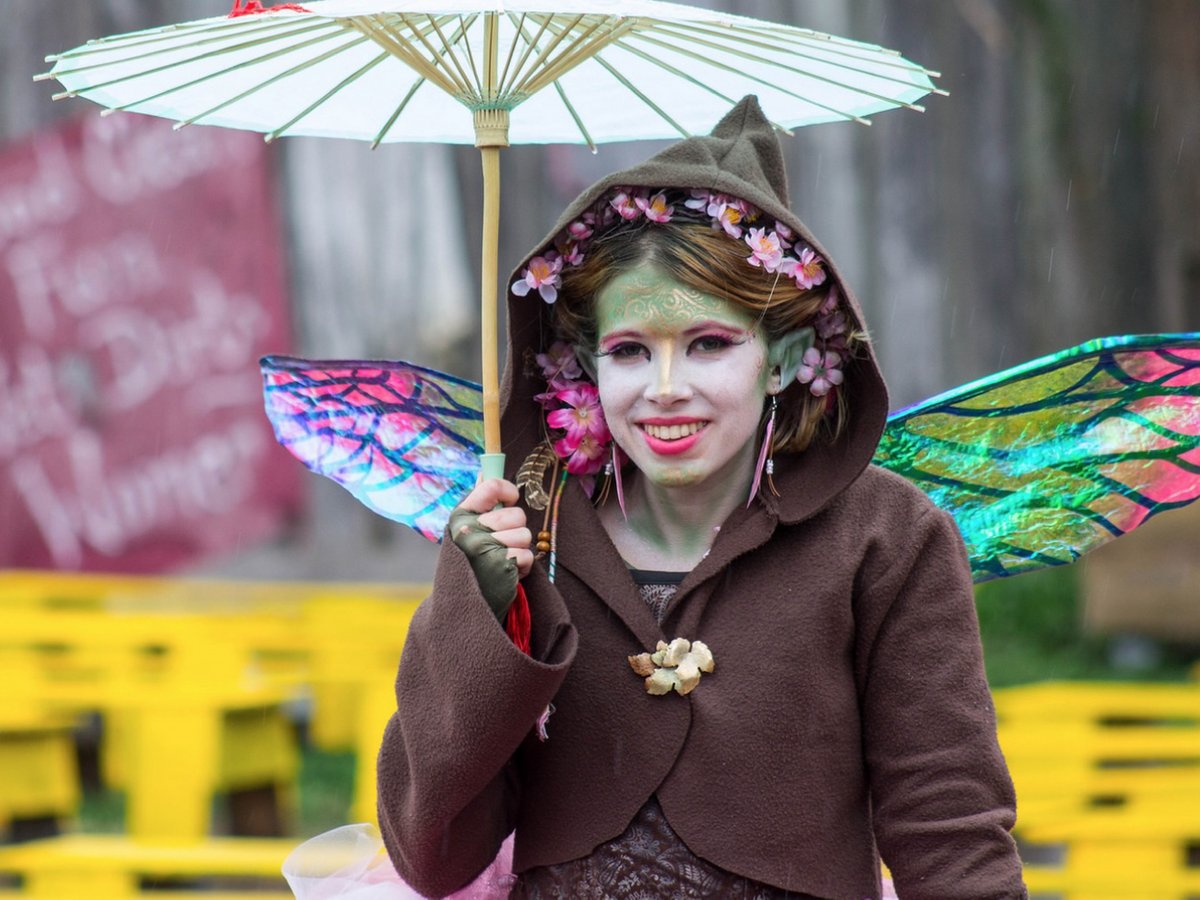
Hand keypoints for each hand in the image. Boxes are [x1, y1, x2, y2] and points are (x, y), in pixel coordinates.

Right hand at [449, 479, 532, 620]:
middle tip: (500, 545)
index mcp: (459, 517)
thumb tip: (486, 472)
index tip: (510, 499)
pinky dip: (522, 567)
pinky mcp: (501, 565)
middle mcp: (469, 529)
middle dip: (515, 530)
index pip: (491, 486)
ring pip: (525, 534)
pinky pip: (527, 555)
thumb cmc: (469, 564)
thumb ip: (478, 505)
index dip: (508, 490)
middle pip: (516, 514)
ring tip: (501, 561)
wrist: (463, 607)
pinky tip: (506, 574)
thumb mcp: (465, 532)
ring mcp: (484, 547)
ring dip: (519, 550)